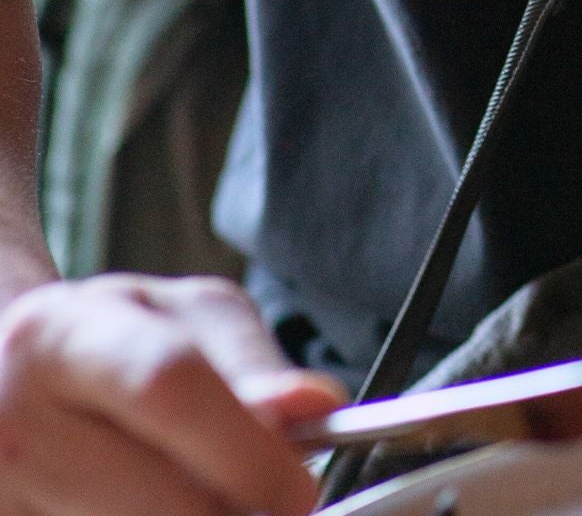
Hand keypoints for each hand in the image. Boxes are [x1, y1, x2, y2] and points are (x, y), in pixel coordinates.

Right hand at [0, 273, 343, 513]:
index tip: (297, 488)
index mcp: (63, 335)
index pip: (168, 386)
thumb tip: (316, 407)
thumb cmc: (114, 342)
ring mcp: (1, 494)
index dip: (245, 447)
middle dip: (232, 511)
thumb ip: (253, 366)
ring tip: (208, 492)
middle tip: (270, 507)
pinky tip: (151, 505)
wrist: (9, 375)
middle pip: (156, 495)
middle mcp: (16, 416)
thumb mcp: (186, 319)